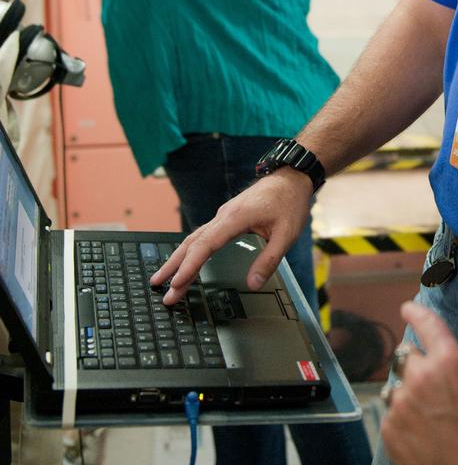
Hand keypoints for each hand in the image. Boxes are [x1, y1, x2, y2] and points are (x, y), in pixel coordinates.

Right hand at [150, 170, 313, 303]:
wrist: (292, 177)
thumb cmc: (289, 201)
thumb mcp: (287, 234)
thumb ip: (269, 260)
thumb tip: (254, 283)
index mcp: (235, 218)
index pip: (205, 245)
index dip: (189, 266)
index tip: (176, 282)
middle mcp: (223, 215)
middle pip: (191, 243)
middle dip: (173, 266)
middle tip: (158, 287)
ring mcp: (223, 215)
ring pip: (193, 238)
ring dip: (177, 258)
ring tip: (162, 278)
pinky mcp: (226, 217)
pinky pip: (202, 235)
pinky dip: (189, 250)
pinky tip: (184, 260)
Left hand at [381, 301, 457, 464]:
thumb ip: (450, 371)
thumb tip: (433, 365)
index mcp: (450, 362)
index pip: (427, 324)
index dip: (415, 313)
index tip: (407, 308)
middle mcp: (421, 376)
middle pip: (405, 356)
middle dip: (414, 365)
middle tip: (429, 389)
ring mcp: (400, 403)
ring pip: (395, 387)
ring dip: (406, 395)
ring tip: (427, 421)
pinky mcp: (389, 428)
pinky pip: (391, 414)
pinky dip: (401, 421)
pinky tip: (421, 438)